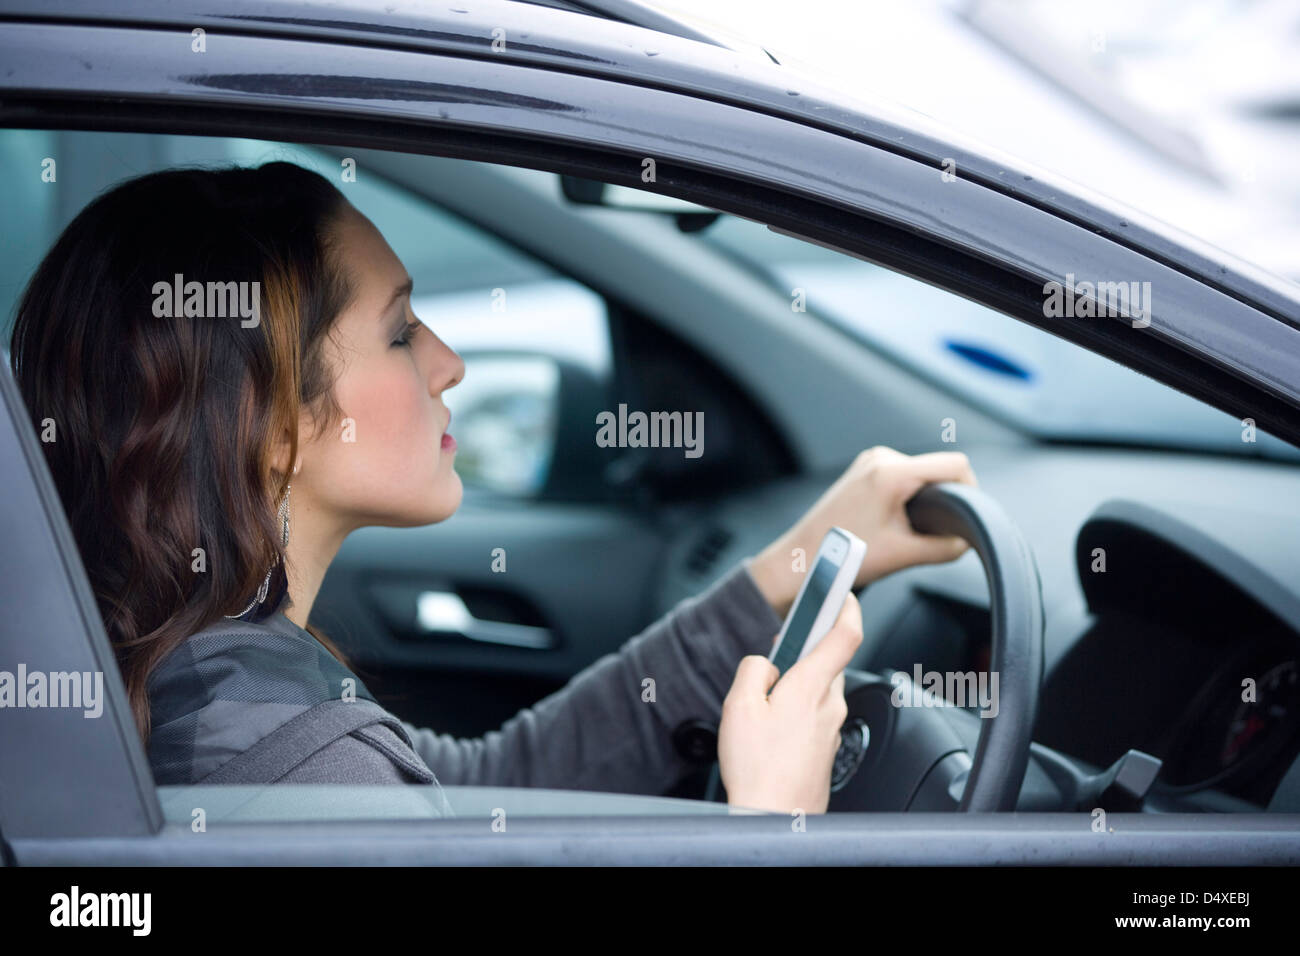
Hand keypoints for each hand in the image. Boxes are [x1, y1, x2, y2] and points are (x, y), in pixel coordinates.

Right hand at [717, 592, 861, 814]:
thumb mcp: (738, 706)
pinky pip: (815, 712)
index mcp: (811, 687)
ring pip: (819, 688)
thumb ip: (753, 670)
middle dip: (804, 651)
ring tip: (765, 696)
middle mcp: (829, 705)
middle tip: (779, 648)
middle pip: (826, 661)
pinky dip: (798, 706)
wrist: (774, 818)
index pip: (845, 634)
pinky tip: (773, 723)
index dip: (846, 605)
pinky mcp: (826, 746)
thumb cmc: (758, 769)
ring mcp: (831, 727)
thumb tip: (765, 663)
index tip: (842, 589)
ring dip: (798, 682)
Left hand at [748, 447, 975, 616]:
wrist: (802, 559)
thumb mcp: (904, 554)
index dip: (971, 489)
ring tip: (908, 528)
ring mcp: (870, 461)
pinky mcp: (864, 470)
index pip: (955, 464)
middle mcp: (881, 458)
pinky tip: (895, 521)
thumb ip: (946, 547)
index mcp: (891, 471)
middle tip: (933, 530)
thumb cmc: (843, 556)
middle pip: (938, 468)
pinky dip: (909, 496)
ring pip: (921, 473)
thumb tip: (968, 541)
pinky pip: (903, 476)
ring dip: (925, 498)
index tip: (968, 516)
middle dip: (945, 497)